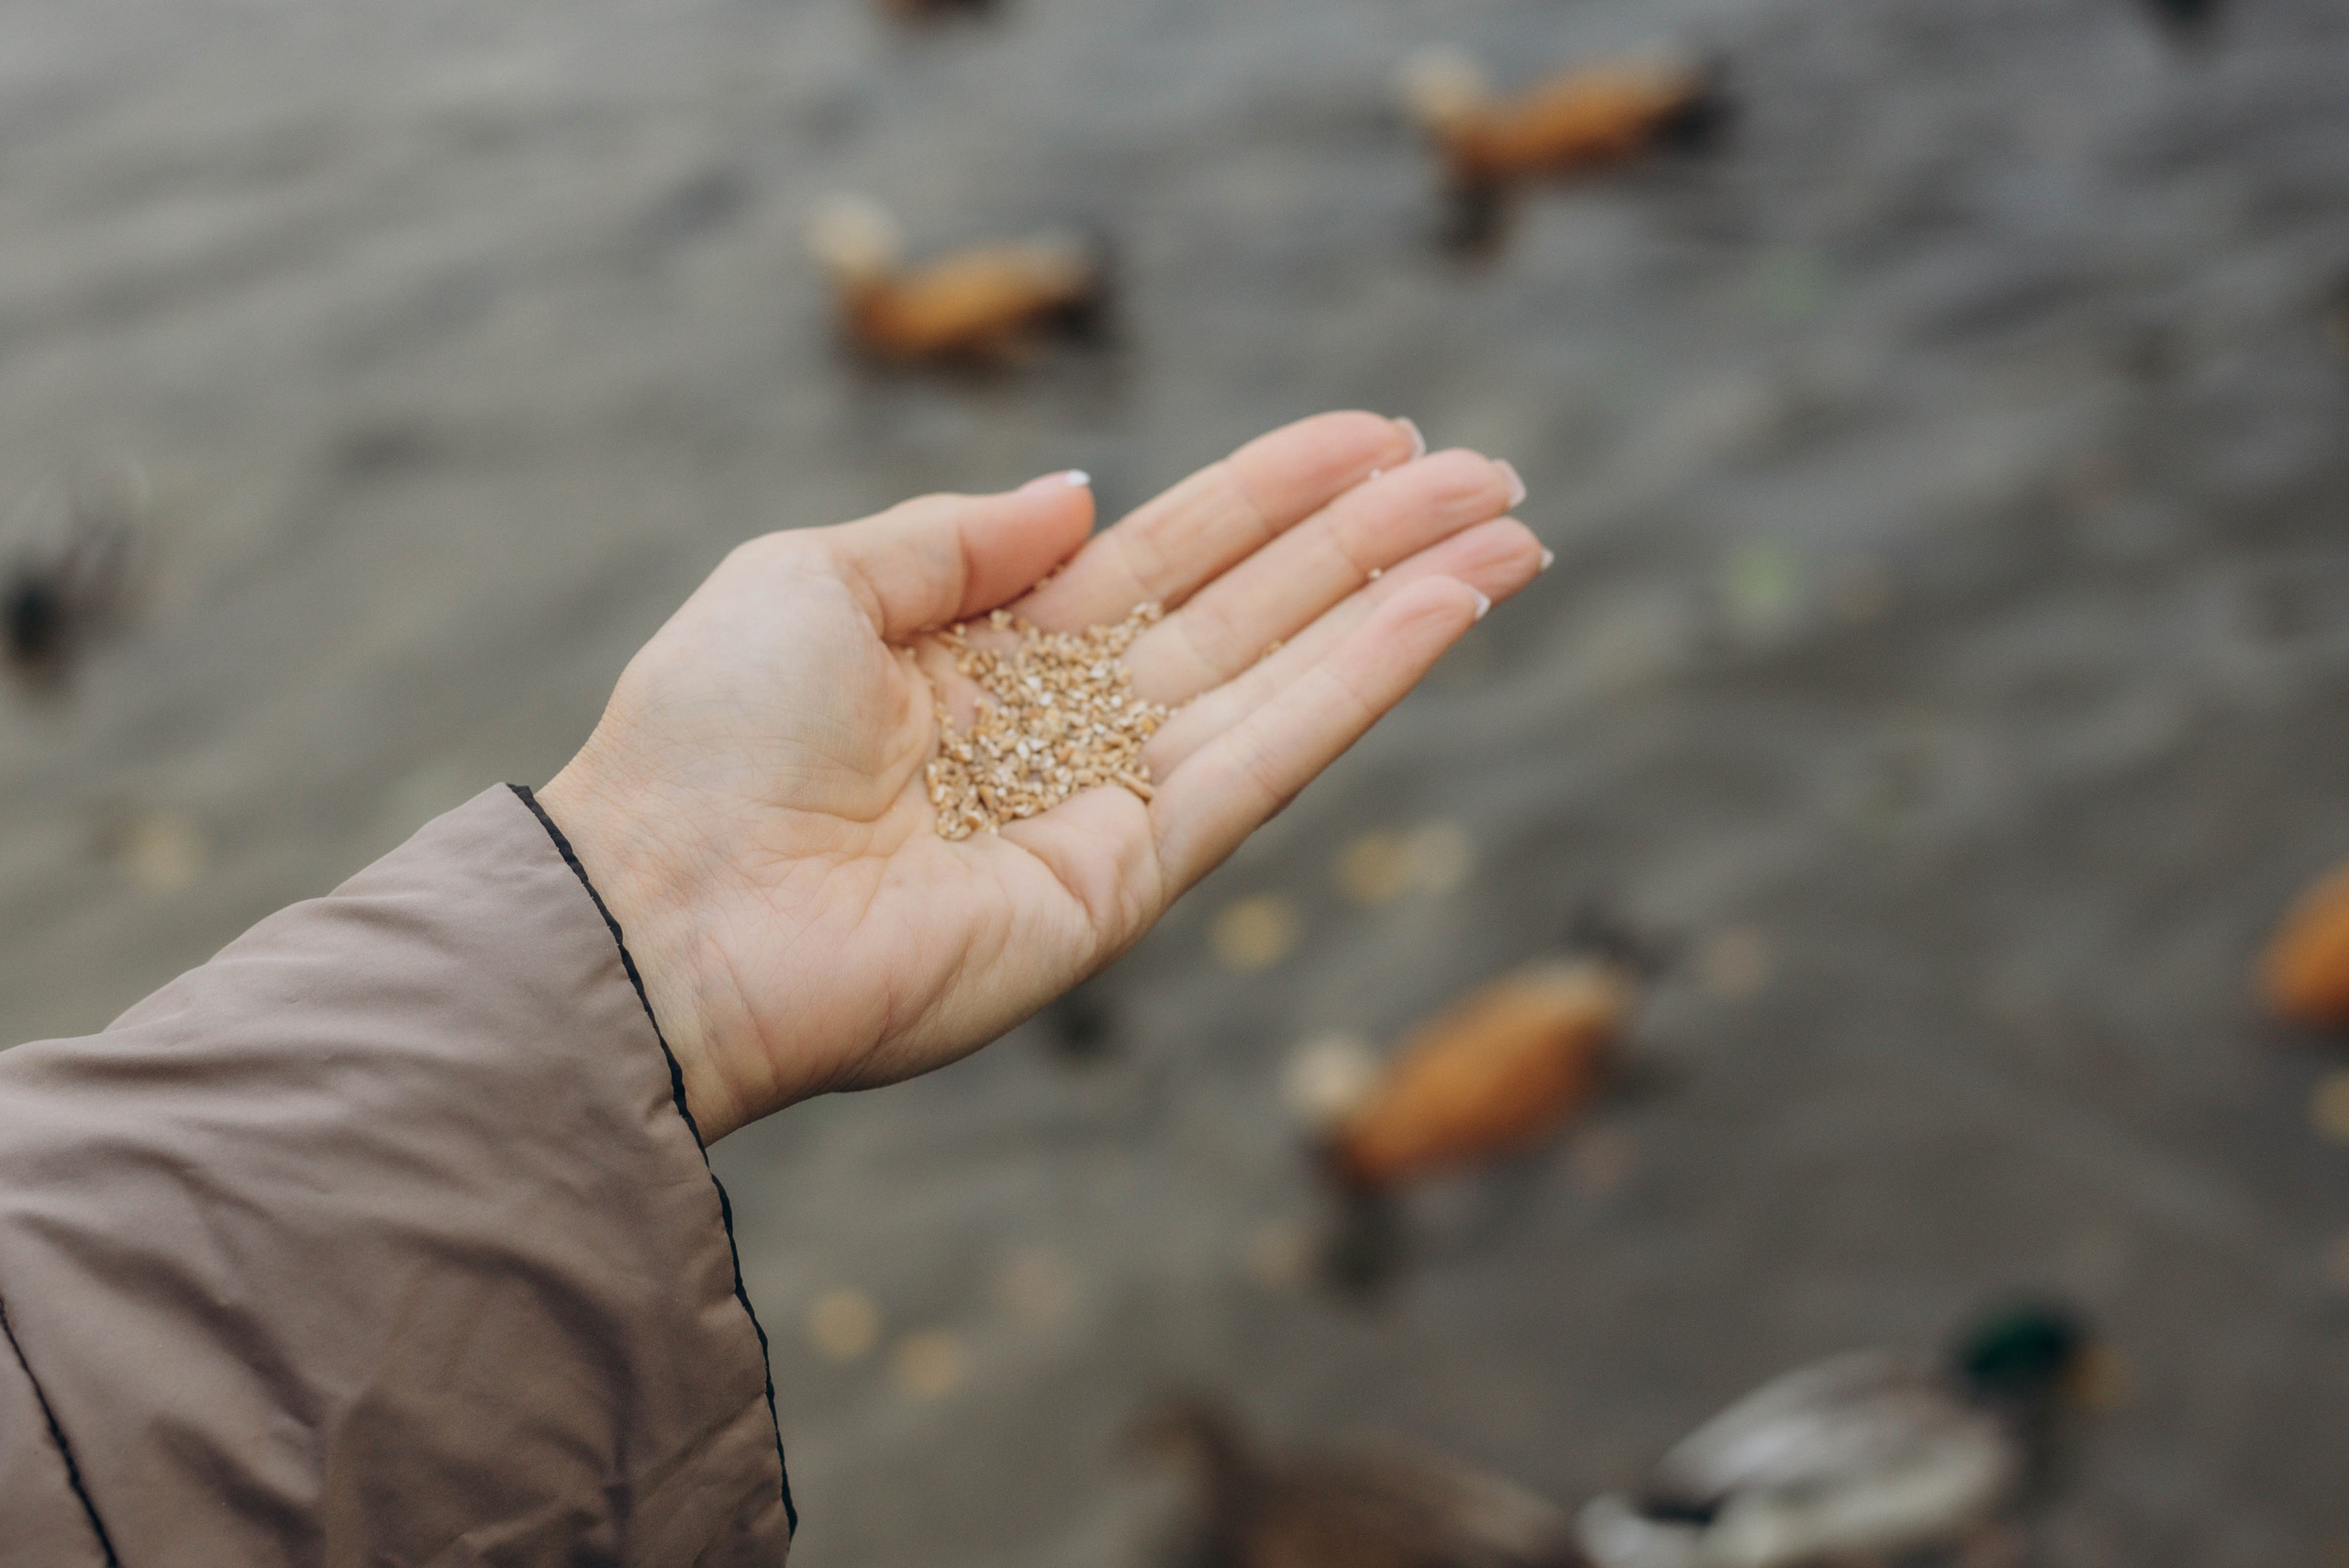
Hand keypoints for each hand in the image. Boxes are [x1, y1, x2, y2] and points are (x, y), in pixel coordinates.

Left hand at [538, 412, 1544, 1139]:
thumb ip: (958, 536)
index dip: (1273, 492)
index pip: (1167, 554)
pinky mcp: (1127, 883)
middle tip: (1493, 472)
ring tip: (1509, 532)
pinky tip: (1438, 613)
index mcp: (988, 650)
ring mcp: (1104, 807)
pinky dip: (1357, 689)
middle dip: (1371, 539)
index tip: (1378, 433)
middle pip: (1253, 610)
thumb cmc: (706, 738)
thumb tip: (1085, 492)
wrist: (664, 908)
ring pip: (1285, 681)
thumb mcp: (814, 578)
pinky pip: (1263, 766)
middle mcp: (1062, 727)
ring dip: (1401, 606)